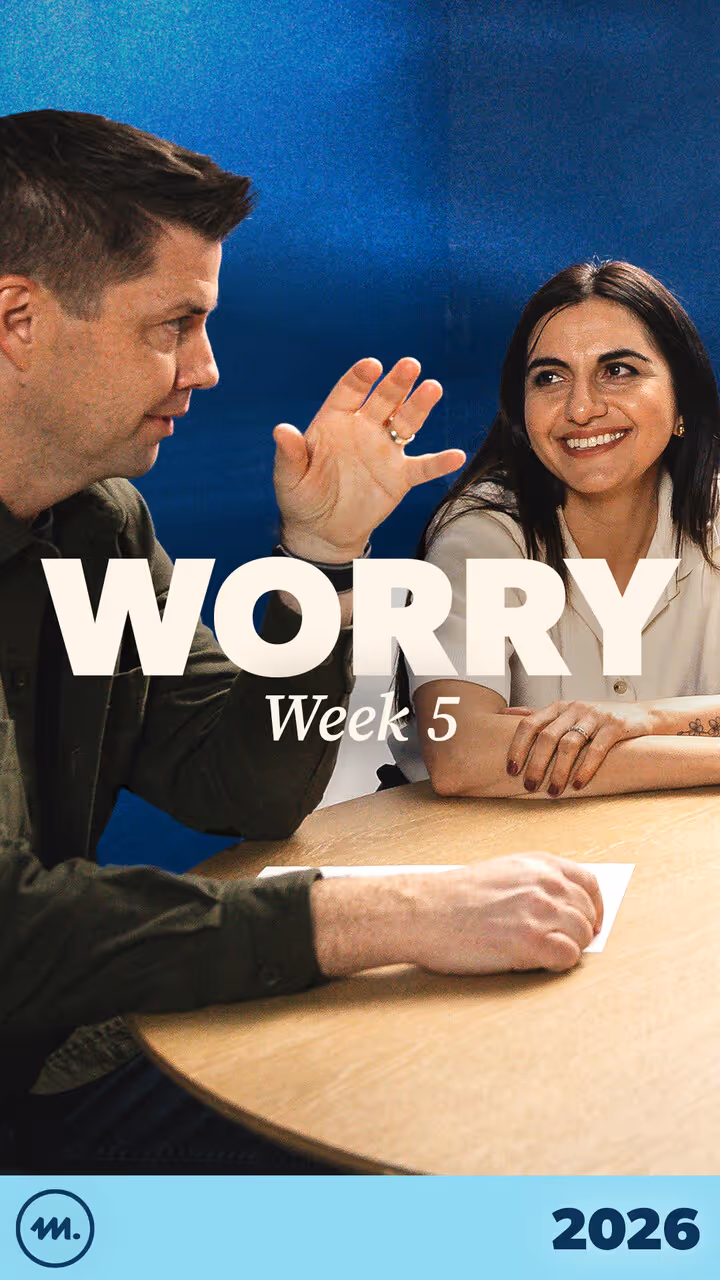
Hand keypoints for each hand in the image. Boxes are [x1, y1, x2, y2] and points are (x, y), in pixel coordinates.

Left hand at [273, 357, 465, 561]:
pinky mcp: (400, 477)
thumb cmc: (302, 498)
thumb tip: (281, 430)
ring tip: (433, 388)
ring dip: (419, 406)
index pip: (349, 393)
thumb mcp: (289, 479)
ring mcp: (384, 451)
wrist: (322, 531)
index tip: (371, 366)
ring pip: (406, 423)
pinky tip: (455, 456)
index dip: (360, 379)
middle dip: (396, 383)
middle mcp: (363, 429)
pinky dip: (439, 462)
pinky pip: (423, 467)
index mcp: (335, 422)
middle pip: (383, 400)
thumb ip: (290, 454)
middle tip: (410, 365)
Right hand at [408, 855, 602, 973]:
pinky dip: (558, 963)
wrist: (423, 911)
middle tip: (560, 944)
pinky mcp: (531, 942)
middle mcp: (545, 884)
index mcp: (540, 864)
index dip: (593, 907)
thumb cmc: (454, 896)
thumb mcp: (503, 871)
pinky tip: (537, 961)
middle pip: (587, 914)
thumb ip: (536, 882)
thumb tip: (564, 905)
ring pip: (582, 937)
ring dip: (568, 948)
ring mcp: (540, 912)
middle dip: (579, 931)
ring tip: (541, 953)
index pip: (589, 884)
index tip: (590, 922)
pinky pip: (568, 958)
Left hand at [504, 700, 655, 794]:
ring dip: (558, 771)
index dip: (517, 747)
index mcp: (558, 707)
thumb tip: (504, 712)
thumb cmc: (597, 720)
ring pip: (569, 744)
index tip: (511, 770)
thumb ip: (538, 714)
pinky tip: (578, 785)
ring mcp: (595, 716)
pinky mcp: (615, 726)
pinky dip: (585, 768)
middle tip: (529, 786)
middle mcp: (574, 708)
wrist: (641, 716)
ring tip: (553, 791)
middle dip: (535, 764)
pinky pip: (596, 749)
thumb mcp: (566, 713)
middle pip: (547, 736)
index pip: (529, 724)